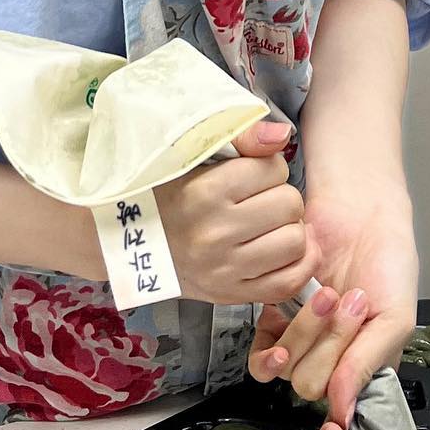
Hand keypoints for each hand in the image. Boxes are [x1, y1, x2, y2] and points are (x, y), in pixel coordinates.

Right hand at [154, 122, 318, 306]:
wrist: (132, 242)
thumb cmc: (167, 191)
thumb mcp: (192, 153)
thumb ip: (242, 137)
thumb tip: (283, 134)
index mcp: (205, 192)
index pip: (274, 169)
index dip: (269, 167)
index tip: (253, 173)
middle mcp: (215, 233)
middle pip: (290, 205)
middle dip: (281, 195)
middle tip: (261, 198)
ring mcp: (225, 270)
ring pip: (295, 242)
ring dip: (288, 228)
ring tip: (268, 223)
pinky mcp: (231, 295)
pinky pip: (289, 283)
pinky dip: (297, 263)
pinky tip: (283, 247)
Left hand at [247, 187, 417, 429]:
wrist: (360, 212)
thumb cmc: (389, 263)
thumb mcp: (395, 318)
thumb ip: (367, 364)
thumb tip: (342, 411)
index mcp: (363, 376)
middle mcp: (330, 366)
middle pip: (312, 387)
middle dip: (334, 345)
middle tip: (354, 305)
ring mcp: (302, 343)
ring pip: (287, 369)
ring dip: (309, 330)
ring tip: (331, 294)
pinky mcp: (276, 316)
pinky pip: (263, 347)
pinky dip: (279, 329)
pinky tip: (298, 303)